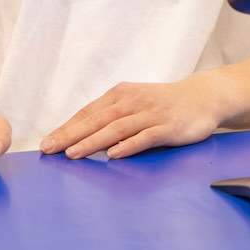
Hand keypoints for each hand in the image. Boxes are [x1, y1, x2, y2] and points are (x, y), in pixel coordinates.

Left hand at [39, 75, 227, 159]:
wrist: (203, 97)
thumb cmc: (163, 104)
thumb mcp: (134, 104)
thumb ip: (112, 119)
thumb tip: (84, 138)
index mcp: (121, 95)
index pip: (88, 113)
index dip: (66, 128)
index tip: (47, 142)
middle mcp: (132, 102)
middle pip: (97, 120)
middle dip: (71, 135)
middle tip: (49, 149)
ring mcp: (150, 114)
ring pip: (116, 128)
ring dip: (93, 141)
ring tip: (73, 153)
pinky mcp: (167, 126)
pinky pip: (145, 137)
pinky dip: (128, 145)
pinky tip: (114, 155)